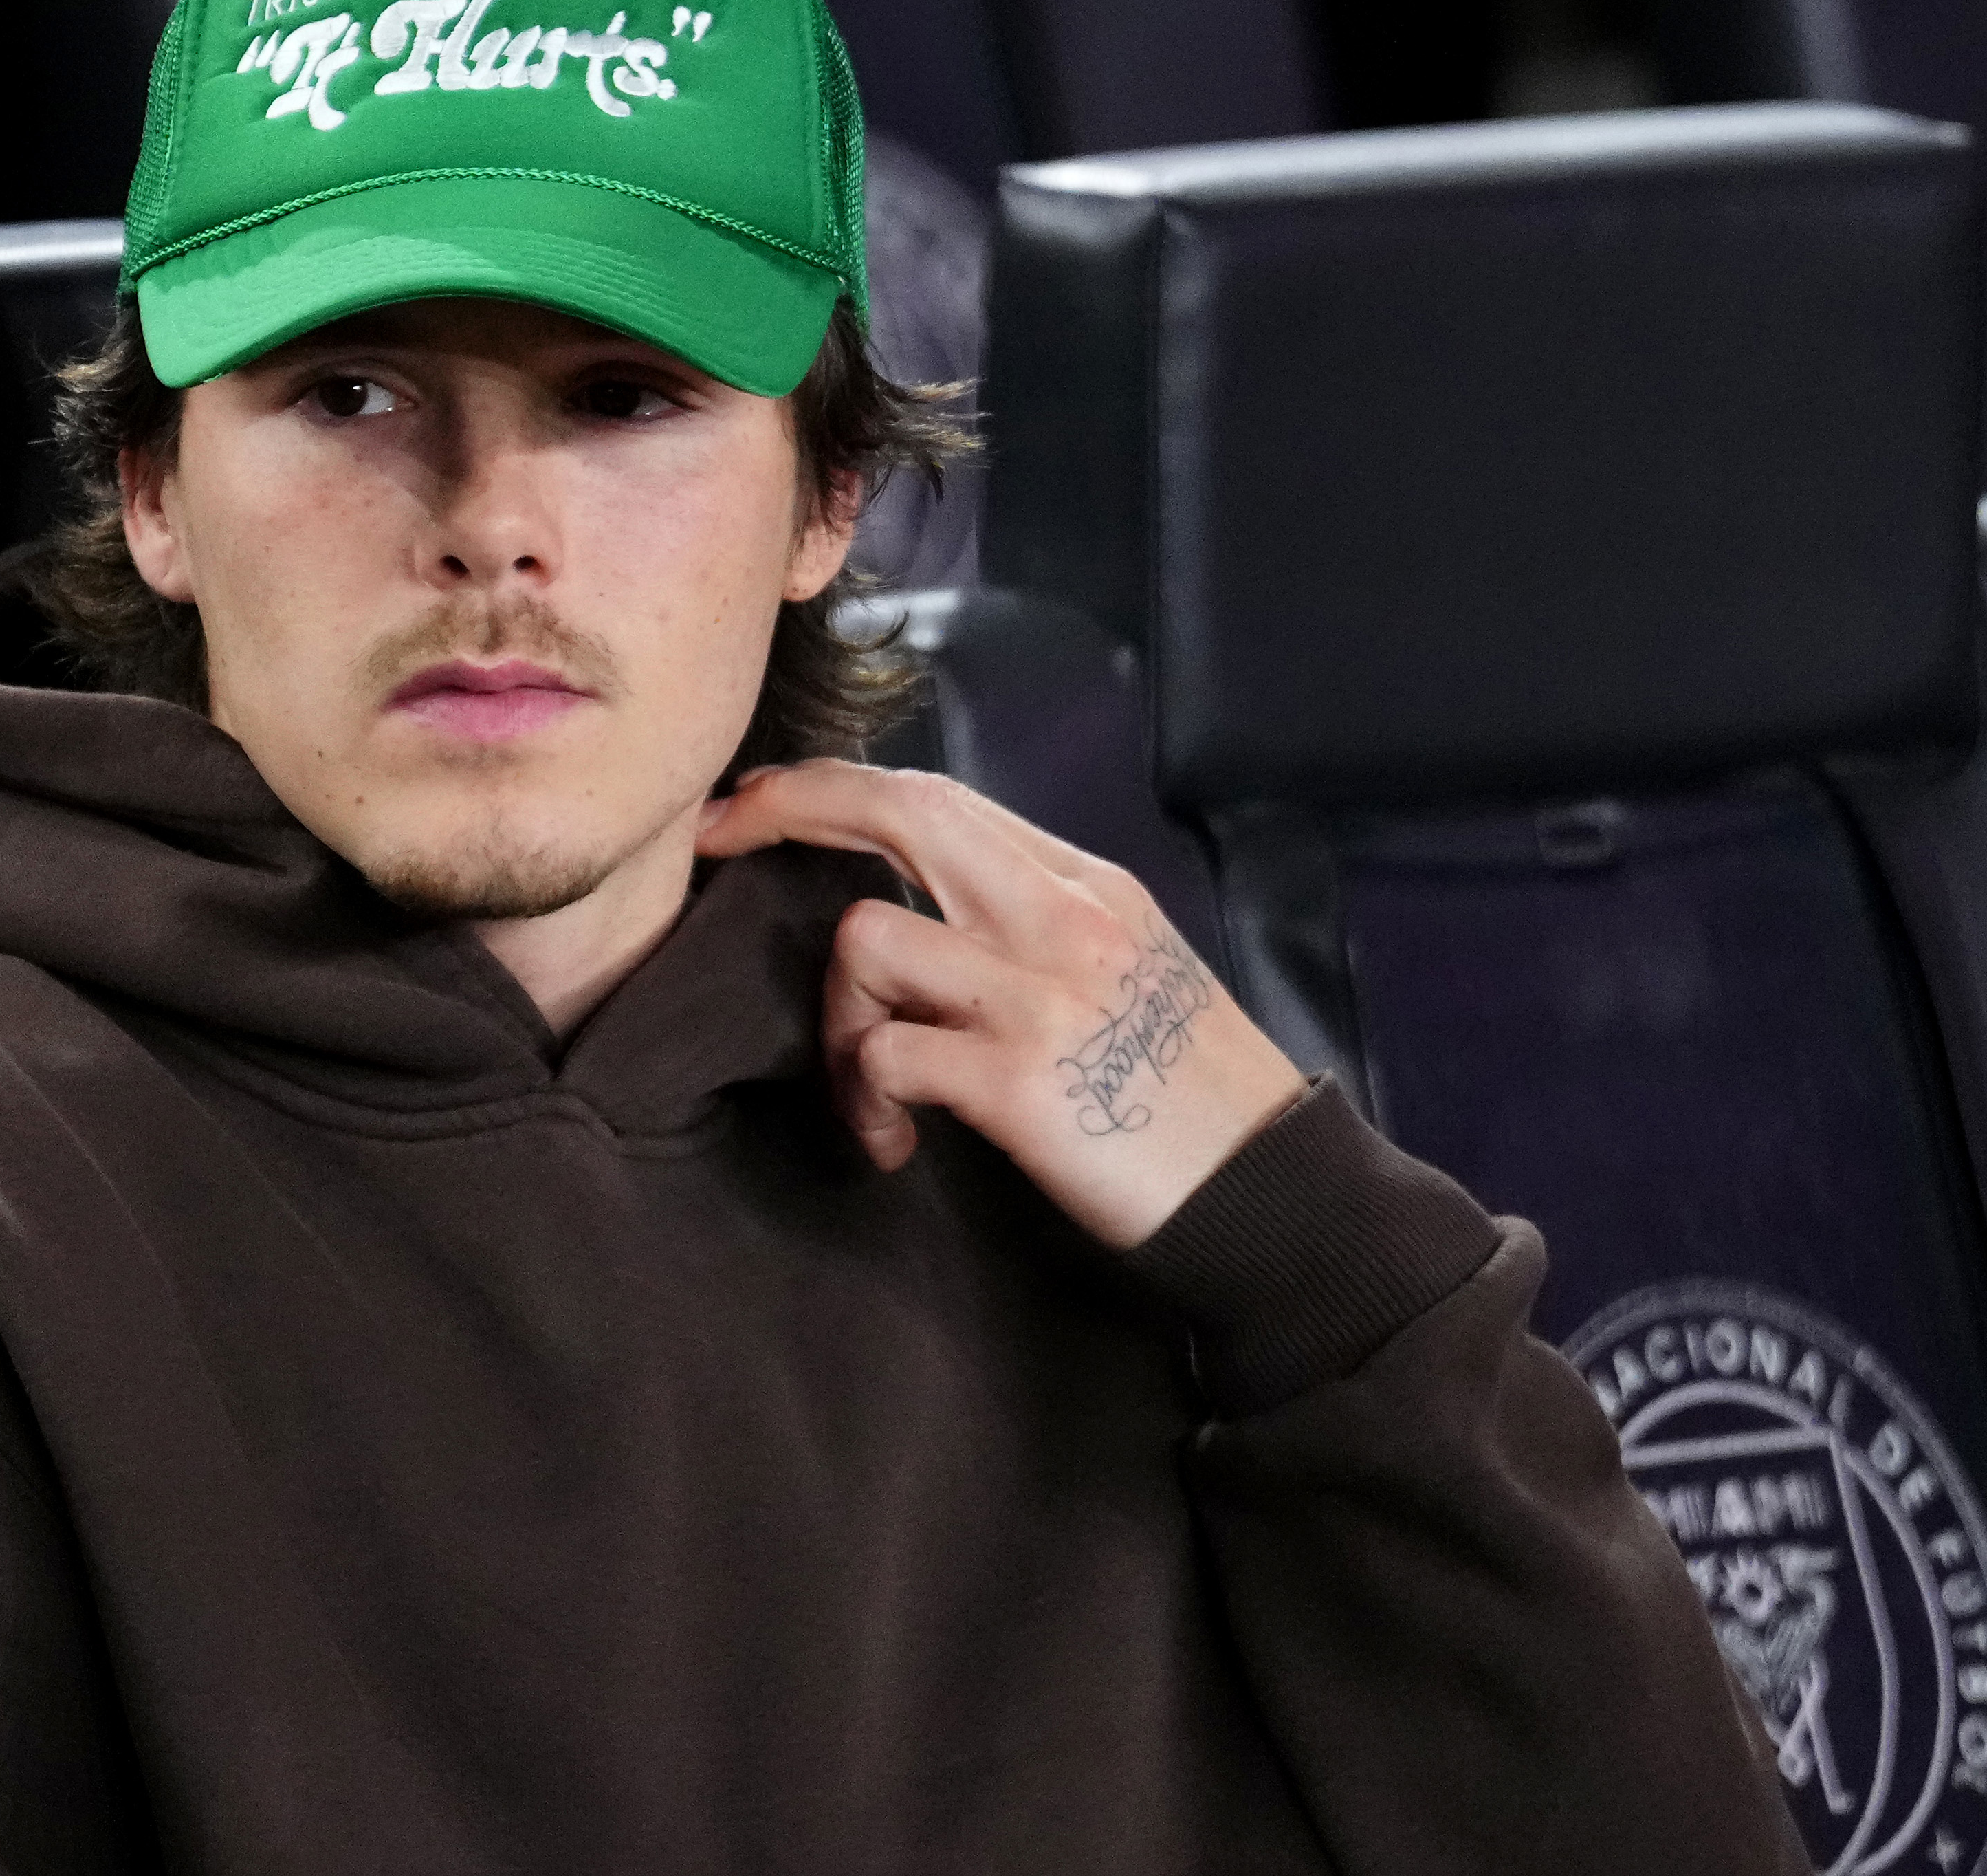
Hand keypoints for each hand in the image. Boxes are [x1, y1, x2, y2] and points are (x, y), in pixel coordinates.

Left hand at [695, 760, 1306, 1249]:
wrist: (1272, 1198)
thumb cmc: (1188, 1101)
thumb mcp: (1125, 977)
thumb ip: (1034, 930)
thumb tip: (927, 911)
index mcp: (1086, 887)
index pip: (937, 796)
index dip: (830, 788)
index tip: (756, 802)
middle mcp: (1063, 917)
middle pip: (899, 810)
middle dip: (785, 807)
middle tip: (714, 844)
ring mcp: (1041, 992)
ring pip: (865, 938)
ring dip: (837, 1021)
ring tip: (872, 1096)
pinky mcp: (1020, 1078)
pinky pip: (886, 1053)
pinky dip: (866, 1099)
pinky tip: (898, 1146)